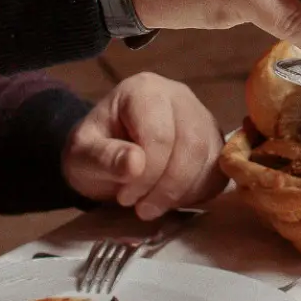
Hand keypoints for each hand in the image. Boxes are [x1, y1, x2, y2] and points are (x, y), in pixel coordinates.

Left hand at [62, 74, 225, 219]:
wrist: (107, 155)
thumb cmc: (93, 151)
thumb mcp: (81, 156)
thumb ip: (103, 158)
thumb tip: (135, 164)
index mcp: (144, 90)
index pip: (160, 135)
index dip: (147, 174)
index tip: (125, 198)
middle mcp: (179, 96)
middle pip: (191, 145)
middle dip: (168, 187)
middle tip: (142, 209)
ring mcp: (201, 116)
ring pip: (209, 158)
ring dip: (183, 192)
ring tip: (153, 206)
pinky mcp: (214, 140)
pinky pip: (219, 170)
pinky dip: (198, 193)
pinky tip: (171, 200)